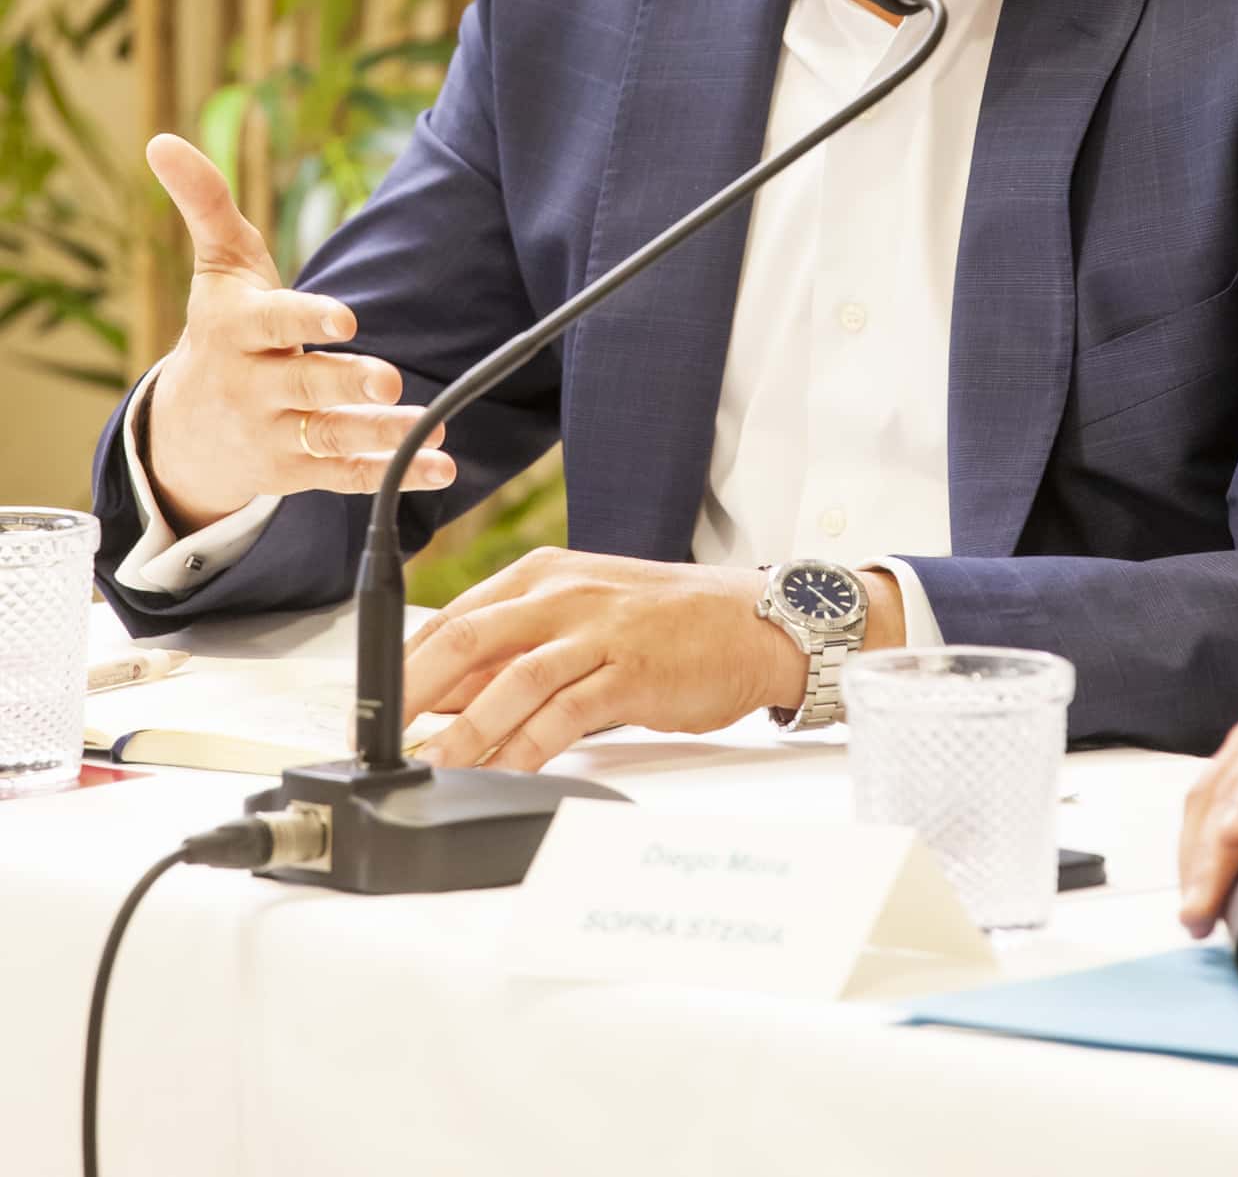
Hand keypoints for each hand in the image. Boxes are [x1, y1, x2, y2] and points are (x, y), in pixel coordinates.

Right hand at [142, 133, 454, 533]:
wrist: (186, 429)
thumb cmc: (221, 324)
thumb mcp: (217, 265)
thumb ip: (205, 203)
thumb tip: (163, 140)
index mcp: (235, 331)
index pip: (273, 323)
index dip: (306, 320)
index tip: (347, 317)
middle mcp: (252, 386)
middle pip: (304, 385)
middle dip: (346, 383)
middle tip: (390, 379)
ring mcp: (274, 433)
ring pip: (330, 437)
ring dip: (382, 436)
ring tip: (433, 430)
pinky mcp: (297, 471)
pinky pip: (345, 475)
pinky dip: (392, 474)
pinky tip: (442, 469)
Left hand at [403, 551, 906, 770]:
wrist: (755, 621)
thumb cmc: (668, 624)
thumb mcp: (584, 619)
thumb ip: (519, 654)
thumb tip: (448, 700)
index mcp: (545, 574)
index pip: (454, 615)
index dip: (404, 664)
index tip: (370, 707)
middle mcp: (565, 592)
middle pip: (467, 636)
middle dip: (411, 691)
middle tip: (376, 737)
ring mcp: (599, 629)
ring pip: (511, 679)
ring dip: (463, 730)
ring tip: (428, 766)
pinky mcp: (630, 670)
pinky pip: (564, 714)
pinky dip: (526, 748)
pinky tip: (500, 776)